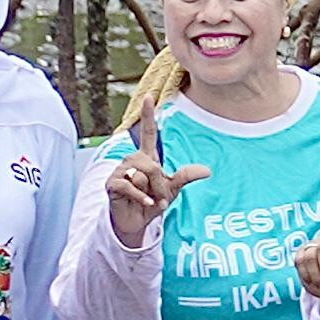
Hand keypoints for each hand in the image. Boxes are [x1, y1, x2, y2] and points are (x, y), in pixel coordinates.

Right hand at [103, 96, 211, 246]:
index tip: (148, 97)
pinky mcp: (112, 184)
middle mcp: (132, 160)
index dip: (148, 115)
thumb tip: (207, 171)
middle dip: (159, 183)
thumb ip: (185, 177)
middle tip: (157, 196)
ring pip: (142, 175)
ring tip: (148, 200)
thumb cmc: (152, 202)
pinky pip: (130, 185)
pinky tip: (145, 203)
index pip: (148, 132)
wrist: (136, 223)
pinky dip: (141, 197)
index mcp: (146, 157)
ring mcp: (120, 171)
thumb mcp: (172, 189)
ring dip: (150, 192)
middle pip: (152, 164)